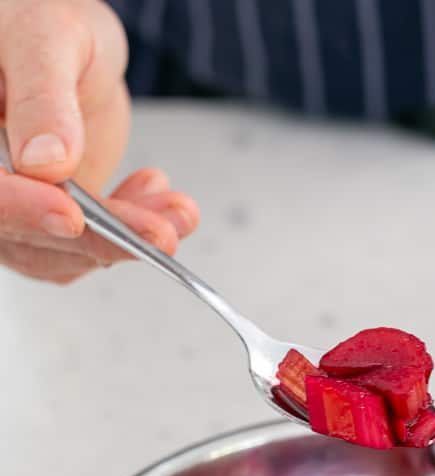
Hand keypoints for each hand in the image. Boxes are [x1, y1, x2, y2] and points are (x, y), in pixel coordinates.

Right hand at [0, 0, 197, 281]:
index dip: (20, 209)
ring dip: (127, 242)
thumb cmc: (43, 18)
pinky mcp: (56, 219)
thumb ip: (42, 97)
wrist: (71, 43)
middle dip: (97, 238)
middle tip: (157, 232)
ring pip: (62, 254)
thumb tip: (45, 163)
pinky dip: (133, 235)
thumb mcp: (44, 37)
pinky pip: (89, 248)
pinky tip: (162, 202)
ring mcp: (18, 206)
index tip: (71, 214)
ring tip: (177, 212)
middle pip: (22, 236)